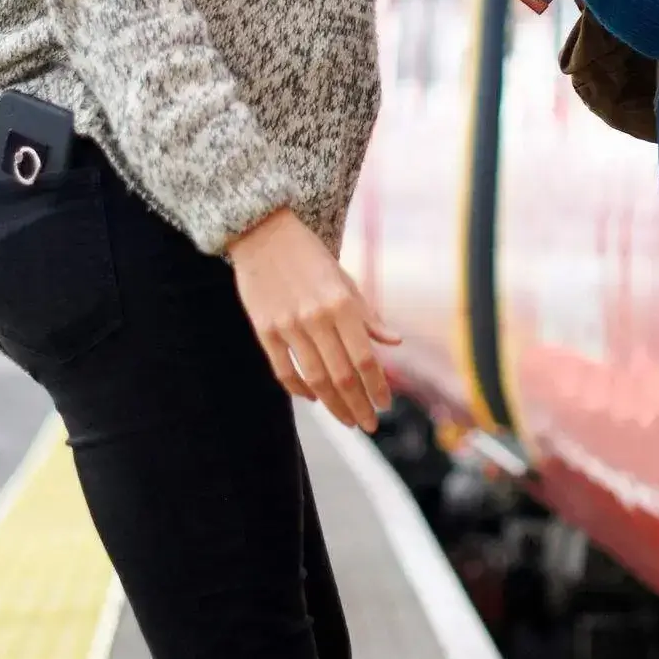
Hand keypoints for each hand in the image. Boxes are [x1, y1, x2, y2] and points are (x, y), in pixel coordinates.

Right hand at [224, 206, 399, 431]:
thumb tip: (395, 342)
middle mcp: (316, 317)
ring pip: (315, 379)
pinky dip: (300, 390)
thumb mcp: (346, 280)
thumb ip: (368, 316)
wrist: (263, 233)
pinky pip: (284, 371)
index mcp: (341, 304)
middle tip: (368, 424)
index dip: (376, 387)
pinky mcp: (264, 330)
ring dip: (334, 405)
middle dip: (358, 405)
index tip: (384, 406)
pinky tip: (313, 398)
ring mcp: (288, 326)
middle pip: (342, 376)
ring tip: (347, 420)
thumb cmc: (310, 257)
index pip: (365, 358)